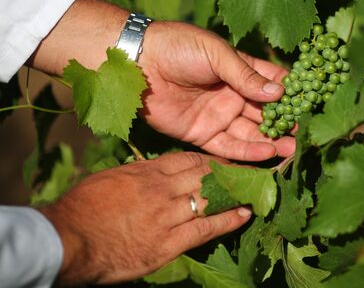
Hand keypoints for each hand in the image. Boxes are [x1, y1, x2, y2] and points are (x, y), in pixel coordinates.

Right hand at [39, 152, 251, 284]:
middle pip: (205, 175)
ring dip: (236, 193)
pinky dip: (228, 220)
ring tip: (256, 189)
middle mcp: (162, 189)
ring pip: (211, 199)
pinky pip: (206, 228)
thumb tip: (153, 170)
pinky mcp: (168, 243)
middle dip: (230, 172)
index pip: (189, 159)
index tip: (227, 160)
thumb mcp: (110, 179)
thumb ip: (137, 174)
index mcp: (147, 172)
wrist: (68, 240)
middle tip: (252, 170)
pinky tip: (245, 215)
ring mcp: (167, 216)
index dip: (212, 160)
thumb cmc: (82, 208)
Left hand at [138, 21, 294, 160]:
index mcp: (239, 71)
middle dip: (285, 124)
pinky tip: (267, 153)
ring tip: (293, 150)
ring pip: (251, 133)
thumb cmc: (179, 47)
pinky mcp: (202, 133)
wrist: (138, 61)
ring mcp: (218, 115)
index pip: (272, 84)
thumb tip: (280, 93)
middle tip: (306, 137)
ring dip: (272, 141)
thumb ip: (246, 75)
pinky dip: (247, 151)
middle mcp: (233, 95)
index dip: (292, 95)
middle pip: (265, 113)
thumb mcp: (216, 54)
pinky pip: (228, 146)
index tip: (313, 106)